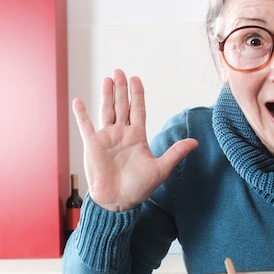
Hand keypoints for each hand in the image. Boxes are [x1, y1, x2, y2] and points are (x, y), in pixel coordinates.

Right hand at [72, 70, 197, 211]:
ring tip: (108, 79)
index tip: (136, 79)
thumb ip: (176, 153)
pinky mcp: (92, 145)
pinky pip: (85, 126)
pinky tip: (78, 101)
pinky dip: (81, 114)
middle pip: (122, 106)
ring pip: (106, 110)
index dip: (137, 95)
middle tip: (120, 71)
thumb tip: (195, 142)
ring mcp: (106, 138)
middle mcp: (122, 134)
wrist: (118, 201)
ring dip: (107, 95)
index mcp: (138, 137)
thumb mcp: (161, 169)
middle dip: (122, 89)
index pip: (138, 111)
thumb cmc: (139, 188)